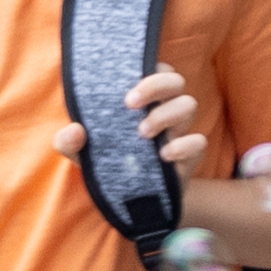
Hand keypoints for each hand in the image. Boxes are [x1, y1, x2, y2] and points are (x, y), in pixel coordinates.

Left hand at [51, 64, 206, 177]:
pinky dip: (184, 145)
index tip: (124, 89)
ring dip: (165, 114)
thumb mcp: (82, 154)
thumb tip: (74, 131)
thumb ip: (70, 142)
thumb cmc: (107, 165)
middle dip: (155, 85)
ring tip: (142, 134)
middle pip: (176, 80)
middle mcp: (164, 110)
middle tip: (129, 104)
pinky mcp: (189, 155)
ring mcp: (179, 131)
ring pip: (189, 105)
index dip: (148, 69)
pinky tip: (164, 156)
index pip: (156, 69)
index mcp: (142, 101)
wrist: (128, 201)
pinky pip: (200, 141)